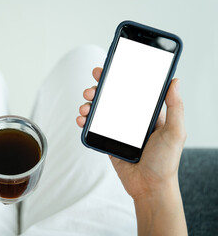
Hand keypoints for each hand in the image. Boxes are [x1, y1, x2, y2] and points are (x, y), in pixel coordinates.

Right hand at [77, 67, 186, 234]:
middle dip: (98, 90)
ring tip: (85, 106)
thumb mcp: (175, 132)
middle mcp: (131, 120)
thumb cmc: (166, 162)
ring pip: (100, 111)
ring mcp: (118, 131)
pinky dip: (85, 121)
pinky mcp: (108, 141)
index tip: (108, 69)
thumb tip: (175, 81)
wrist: (149, 187)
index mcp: (146, 114)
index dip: (119, 78)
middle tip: (91, 89)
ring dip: (89, 105)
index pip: (131, 90)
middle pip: (111, 98)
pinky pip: (94, 128)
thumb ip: (175, 107)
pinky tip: (81, 119)